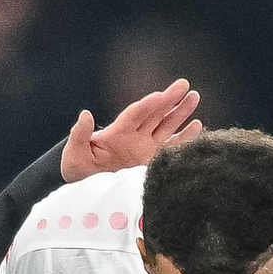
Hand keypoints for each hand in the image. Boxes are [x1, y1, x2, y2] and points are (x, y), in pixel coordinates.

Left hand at [60, 78, 201, 181]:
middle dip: (169, 100)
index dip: (147, 105)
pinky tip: (197, 126)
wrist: (86, 188)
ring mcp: (145, 148)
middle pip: (154, 114)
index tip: (160, 96)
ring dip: (180, 113)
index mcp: (117, 133)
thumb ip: (80, 134)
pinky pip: (171, 148)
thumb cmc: (77, 168)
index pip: (135, 114)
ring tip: (194, 97)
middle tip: (184, 85)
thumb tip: (85, 114)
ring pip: (166, 126)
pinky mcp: (152, 162)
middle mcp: (134, 137)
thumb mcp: (75, 152)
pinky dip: (184, 138)